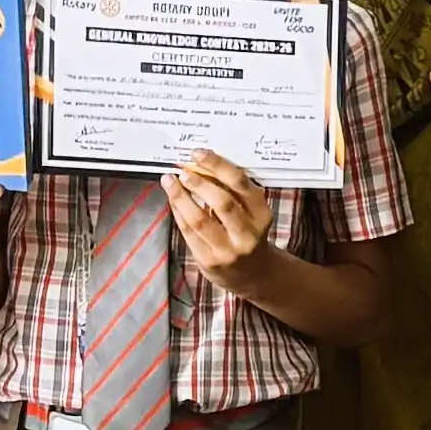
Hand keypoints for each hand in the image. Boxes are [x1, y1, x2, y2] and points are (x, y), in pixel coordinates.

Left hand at [168, 152, 277, 280]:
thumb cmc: (247, 235)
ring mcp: (228, 250)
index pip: (241, 185)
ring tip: (169, 181)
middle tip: (183, 170)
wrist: (253, 275)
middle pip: (222, 202)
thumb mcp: (251, 213)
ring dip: (181, 197)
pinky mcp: (209, 261)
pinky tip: (173, 200)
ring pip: (200, 220)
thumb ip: (232, 192)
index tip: (199, 154)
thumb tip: (200, 166)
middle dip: (199, 182)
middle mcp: (247, 234)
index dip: (218, 166)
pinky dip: (178, 212)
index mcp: (261, 215)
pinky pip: (189, 233)